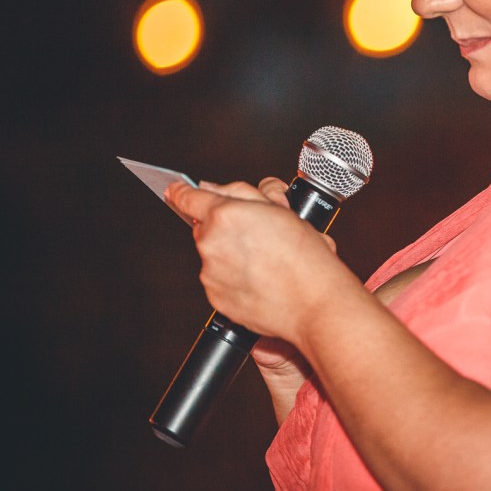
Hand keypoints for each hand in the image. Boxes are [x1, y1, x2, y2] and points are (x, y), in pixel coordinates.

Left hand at [164, 178, 346, 345]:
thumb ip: (241, 192)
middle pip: (205, 226)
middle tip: (259, 233)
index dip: (182, 191)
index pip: (188, 197)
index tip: (177, 189)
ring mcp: (211, 273)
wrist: (313, 302)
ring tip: (265, 261)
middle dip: (225, 227)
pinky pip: (219, 280)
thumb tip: (214, 188)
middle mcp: (211, 243)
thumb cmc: (305, 257)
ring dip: (231, 253)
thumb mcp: (282, 208)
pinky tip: (260, 279)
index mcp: (225, 215)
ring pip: (213, 254)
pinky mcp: (216, 298)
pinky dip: (234, 278)